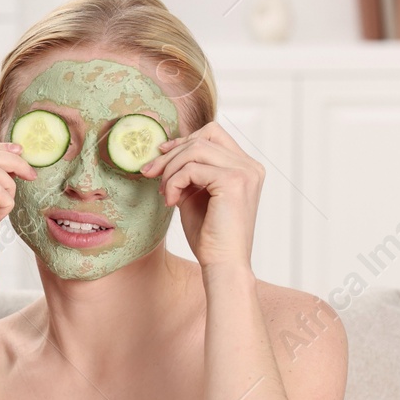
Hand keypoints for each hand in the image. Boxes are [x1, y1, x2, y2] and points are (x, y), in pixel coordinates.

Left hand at [137, 122, 262, 273]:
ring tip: (164, 193)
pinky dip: (174, 182)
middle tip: (150, 173)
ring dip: (171, 169)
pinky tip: (171, 202)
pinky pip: (192, 168)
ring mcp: (244, 172)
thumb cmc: (210, 236)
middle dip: (172, 153)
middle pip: (203, 137)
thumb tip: (166, 152)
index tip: (160, 155)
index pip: (213, 134)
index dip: (184, 140)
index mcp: (246, 167)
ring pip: (196, 149)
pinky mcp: (233, 181)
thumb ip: (189, 172)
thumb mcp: (196, 195)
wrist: (222, 265)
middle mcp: (250, 166)